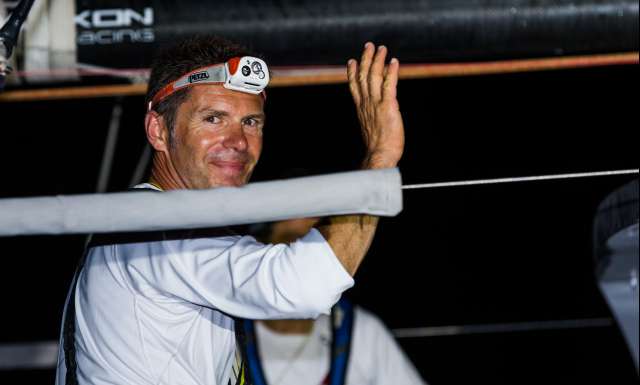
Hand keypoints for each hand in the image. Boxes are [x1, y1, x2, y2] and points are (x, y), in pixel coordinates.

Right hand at [348, 42, 404, 168]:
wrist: (379, 155)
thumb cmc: (377, 148)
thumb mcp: (370, 130)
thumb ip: (370, 119)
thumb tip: (374, 116)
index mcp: (361, 109)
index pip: (354, 86)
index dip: (352, 72)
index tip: (352, 61)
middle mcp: (366, 104)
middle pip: (363, 76)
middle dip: (366, 59)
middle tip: (369, 46)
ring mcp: (376, 104)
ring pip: (374, 77)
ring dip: (378, 60)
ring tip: (382, 49)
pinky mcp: (388, 106)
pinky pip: (390, 85)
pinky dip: (391, 72)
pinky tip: (394, 62)